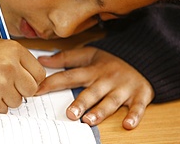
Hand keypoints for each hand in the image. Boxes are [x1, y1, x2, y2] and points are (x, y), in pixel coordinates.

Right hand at [0, 39, 45, 112]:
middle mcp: (10, 66)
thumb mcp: (2, 48)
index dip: (31, 79)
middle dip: (20, 90)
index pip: (39, 73)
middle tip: (6, 84)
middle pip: (31, 89)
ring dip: (6, 98)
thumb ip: (21, 61)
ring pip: (17, 101)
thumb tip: (36, 80)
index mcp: (15, 50)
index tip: (23, 80)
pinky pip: (3, 110)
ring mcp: (0, 83)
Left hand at [35, 46, 153, 129]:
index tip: (37, 91)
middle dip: (80, 103)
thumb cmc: (110, 59)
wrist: (142, 57)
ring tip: (89, 120)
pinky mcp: (140, 94)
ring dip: (101, 111)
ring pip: (111, 101)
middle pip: (91, 92)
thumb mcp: (88, 54)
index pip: (69, 76)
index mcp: (92, 70)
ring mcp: (123, 88)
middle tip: (69, 114)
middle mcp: (106, 79)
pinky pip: (138, 107)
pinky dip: (135, 116)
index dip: (52, 83)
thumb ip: (64, 58)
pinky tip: (127, 125)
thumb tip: (42, 60)